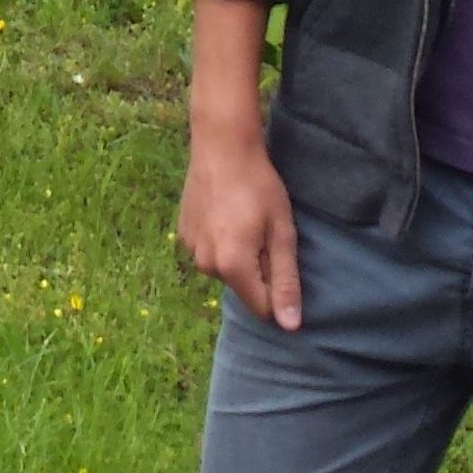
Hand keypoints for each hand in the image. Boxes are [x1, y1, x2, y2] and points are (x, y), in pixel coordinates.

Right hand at [179, 126, 302, 330]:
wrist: (221, 146)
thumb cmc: (259, 186)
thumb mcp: (282, 233)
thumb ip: (286, 281)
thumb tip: (290, 327)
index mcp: (232, 266)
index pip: (263, 308)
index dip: (278, 288)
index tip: (279, 253)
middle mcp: (206, 264)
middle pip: (243, 288)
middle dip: (257, 270)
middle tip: (262, 231)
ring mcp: (190, 249)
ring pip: (225, 270)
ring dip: (238, 255)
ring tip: (243, 219)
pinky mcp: (182, 234)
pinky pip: (209, 252)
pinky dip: (220, 241)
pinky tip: (225, 213)